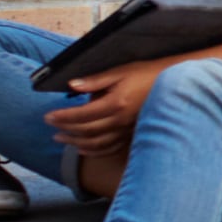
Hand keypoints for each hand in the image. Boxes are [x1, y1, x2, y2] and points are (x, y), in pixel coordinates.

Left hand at [43, 57, 162, 153]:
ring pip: (96, 143)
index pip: (82, 115)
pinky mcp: (132, 134)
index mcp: (116, 103)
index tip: (48, 116)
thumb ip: (95, 81)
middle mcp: (121, 120)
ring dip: (76, 143)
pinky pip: (110, 148)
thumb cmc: (145, 73)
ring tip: (61, 138)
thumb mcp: (120, 71)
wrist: (173, 85)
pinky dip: (93, 151)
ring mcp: (127, 130)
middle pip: (86, 131)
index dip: (63, 117)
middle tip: (51, 126)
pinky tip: (82, 148)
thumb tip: (72, 85)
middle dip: (65, 130)